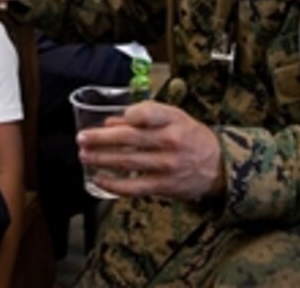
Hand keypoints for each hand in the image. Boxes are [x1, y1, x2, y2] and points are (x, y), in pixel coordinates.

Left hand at [76, 101, 225, 200]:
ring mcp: (166, 165)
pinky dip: (114, 184)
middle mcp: (170, 141)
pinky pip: (134, 186)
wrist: (217, 166)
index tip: (110, 119)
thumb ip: (144, 116)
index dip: (127, 116)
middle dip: (101, 139)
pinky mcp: (164, 186)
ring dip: (102, 159)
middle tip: (82, 138)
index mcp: (173, 120)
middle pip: (130, 138)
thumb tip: (111, 122)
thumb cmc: (190, 136)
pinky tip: (98, 179)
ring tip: (84, 156)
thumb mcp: (175, 117)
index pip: (148, 113)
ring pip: (128, 162)